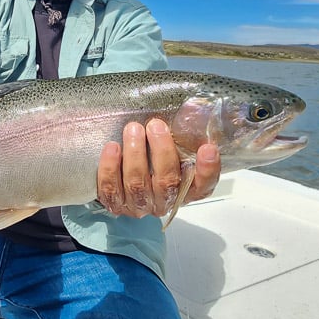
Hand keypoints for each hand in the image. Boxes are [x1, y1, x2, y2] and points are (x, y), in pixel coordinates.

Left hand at [96, 118, 221, 217]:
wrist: (120, 182)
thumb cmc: (152, 161)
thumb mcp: (172, 152)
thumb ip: (181, 141)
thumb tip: (190, 112)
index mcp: (185, 190)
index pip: (203, 187)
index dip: (207, 170)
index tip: (208, 149)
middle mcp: (164, 201)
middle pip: (167, 182)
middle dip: (162, 151)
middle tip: (156, 125)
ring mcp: (139, 206)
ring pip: (137, 184)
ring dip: (135, 154)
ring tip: (133, 129)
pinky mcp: (115, 204)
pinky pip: (111, 188)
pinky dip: (110, 167)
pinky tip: (112, 147)